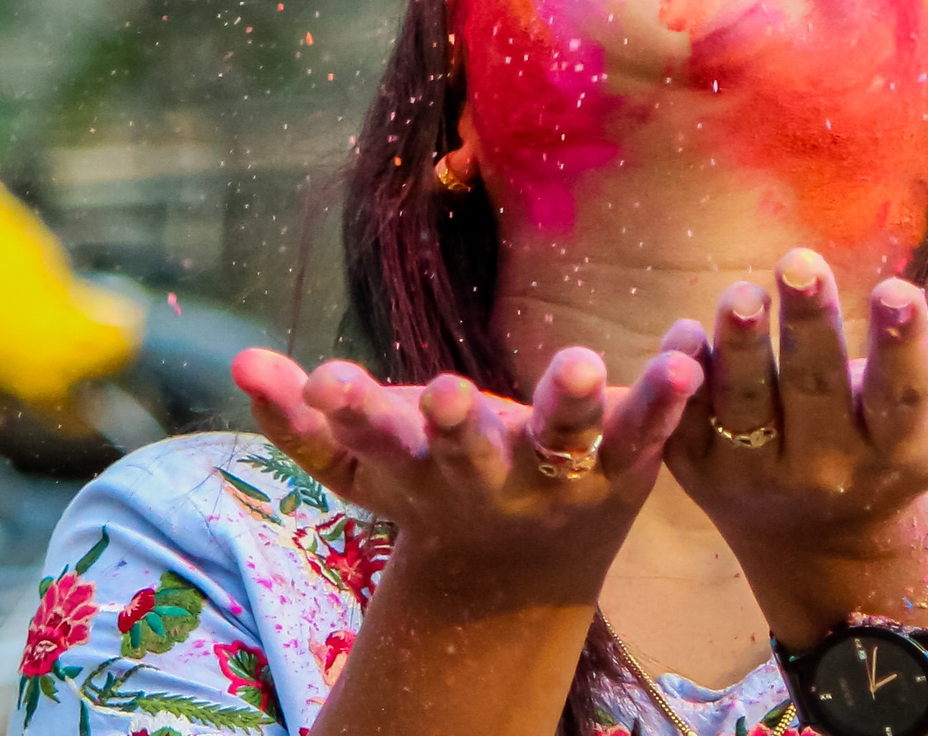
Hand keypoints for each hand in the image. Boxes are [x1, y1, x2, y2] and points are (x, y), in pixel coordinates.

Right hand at [232, 338, 700, 610]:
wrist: (518, 574)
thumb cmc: (428, 486)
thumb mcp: (363, 463)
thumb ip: (303, 418)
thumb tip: (241, 362)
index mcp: (417, 467)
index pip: (373, 442)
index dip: (352, 416)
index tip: (332, 384)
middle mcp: (484, 478)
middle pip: (465, 453)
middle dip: (454, 426)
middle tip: (445, 392)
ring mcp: (555, 478)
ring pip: (562, 443)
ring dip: (566, 404)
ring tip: (575, 363)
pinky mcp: (622, 467)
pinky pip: (647, 430)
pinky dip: (665, 398)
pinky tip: (686, 353)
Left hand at [664, 251, 927, 645]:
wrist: (820, 546)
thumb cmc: (892, 454)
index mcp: (891, 449)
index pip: (900, 396)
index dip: (900, 345)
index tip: (899, 290)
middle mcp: (823, 466)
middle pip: (815, 391)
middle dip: (808, 324)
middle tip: (800, 262)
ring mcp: (756, 472)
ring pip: (745, 408)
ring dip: (740, 349)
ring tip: (741, 294)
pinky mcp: (699, 469)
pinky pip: (686, 421)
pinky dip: (680, 379)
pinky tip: (683, 332)